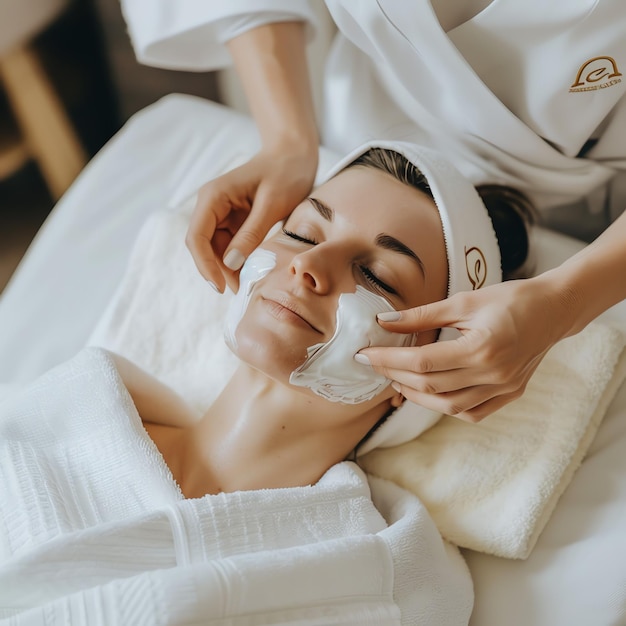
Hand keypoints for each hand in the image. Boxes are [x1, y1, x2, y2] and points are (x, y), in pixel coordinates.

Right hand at [186, 144, 317, 291]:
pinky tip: (253, 272)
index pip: (196, 237)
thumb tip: (231, 264)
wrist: (294, 154)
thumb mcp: (272, 204)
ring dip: (229, 269)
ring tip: (249, 285)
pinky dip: (239, 261)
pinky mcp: (233, 221)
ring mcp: (221, 214)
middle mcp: (211, 206)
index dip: (205, 265)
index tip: (221, 287)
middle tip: (241, 291)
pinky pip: (230, 246)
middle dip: (218, 271)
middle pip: (203, 247)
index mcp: (213, 196)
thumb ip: (251, 233)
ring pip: (216, 250)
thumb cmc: (286, 172)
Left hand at [358, 276, 573, 421]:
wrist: (554, 310)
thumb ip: (422, 315)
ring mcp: (504, 389)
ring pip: (449, 406)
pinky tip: (430, 392)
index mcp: (481, 348)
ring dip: (416, 396)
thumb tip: (384, 322)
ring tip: (396, 379)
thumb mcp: (464, 301)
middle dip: (395, 376)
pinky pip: (471, 413)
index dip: (388, 359)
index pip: (421, 362)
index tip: (365, 355)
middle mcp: (493, 374)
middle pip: (431, 386)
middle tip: (375, 364)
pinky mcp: (510, 394)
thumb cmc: (509, 299)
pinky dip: (446, 406)